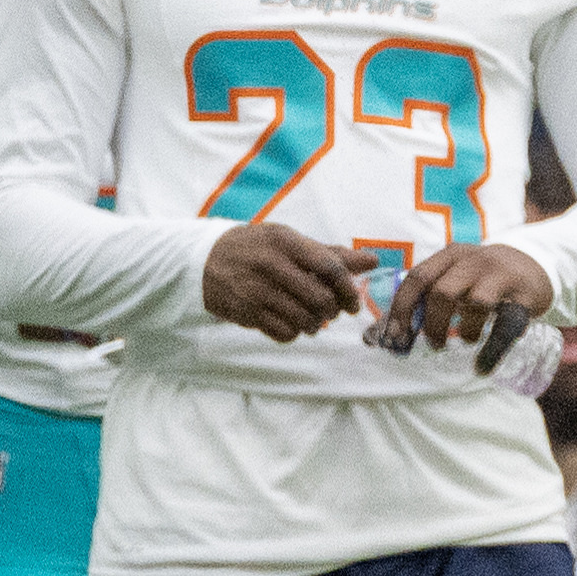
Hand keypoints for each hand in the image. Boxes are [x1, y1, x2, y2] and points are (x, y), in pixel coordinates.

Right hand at [202, 224, 365, 340]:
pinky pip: (284, 333)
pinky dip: (293, 332)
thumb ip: (330, 254)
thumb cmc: (258, 249)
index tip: (352, 302)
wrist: (203, 259)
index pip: (330, 268)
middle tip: (329, 311)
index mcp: (285, 241)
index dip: (348, 289)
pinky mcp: (245, 311)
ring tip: (309, 317)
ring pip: (305, 320)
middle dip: (332, 311)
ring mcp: (255, 289)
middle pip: (321, 299)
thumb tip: (373, 261)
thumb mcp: (290, 242)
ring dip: (314, 324)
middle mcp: (270, 264)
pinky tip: (288, 322)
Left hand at [378, 242, 555, 359]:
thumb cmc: (484, 278)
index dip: (403, 309)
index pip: (417, 278)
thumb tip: (383, 333)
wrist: (536, 265)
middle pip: (442, 292)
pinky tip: (483, 367)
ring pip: (475, 303)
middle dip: (432, 324)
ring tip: (465, 341)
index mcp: (451, 255)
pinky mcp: (525, 296)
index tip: (395, 337)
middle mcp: (475, 261)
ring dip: (464, 330)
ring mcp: (502, 276)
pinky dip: (492, 351)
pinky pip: (507, 325)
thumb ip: (429, 295)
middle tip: (434, 343)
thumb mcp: (457, 274)